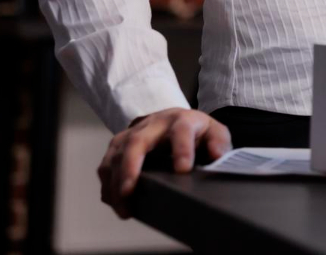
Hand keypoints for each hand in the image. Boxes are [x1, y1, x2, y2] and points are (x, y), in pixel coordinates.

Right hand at [98, 108, 230, 218]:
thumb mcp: (215, 133)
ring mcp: (133, 133)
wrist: (177, 121)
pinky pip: (106, 163)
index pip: (181, 130)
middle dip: (130, 166)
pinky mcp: (120, 144)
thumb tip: (215, 155)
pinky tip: (115, 201)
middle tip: (129, 191)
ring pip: (116, 153)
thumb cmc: (197, 133)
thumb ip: (218, 143)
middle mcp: (154, 123)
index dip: (182, 149)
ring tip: (123, 206)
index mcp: (182, 120)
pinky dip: (108, 184)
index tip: (183, 170)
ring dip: (115, 181)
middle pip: (137, 140)